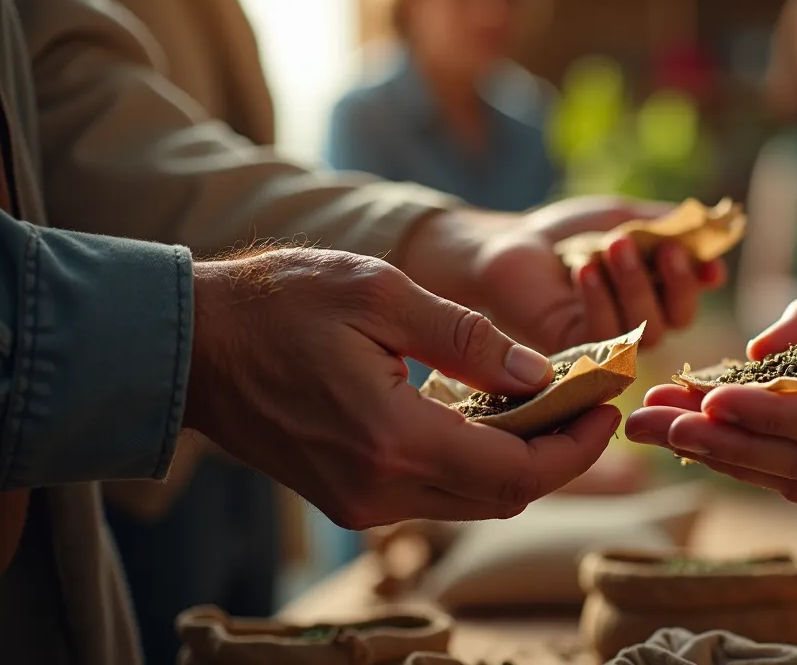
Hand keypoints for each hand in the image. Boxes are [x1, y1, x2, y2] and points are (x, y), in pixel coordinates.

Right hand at [183, 248, 621, 527]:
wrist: (189, 345)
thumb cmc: (277, 303)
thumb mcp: (381, 294)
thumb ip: (468, 339)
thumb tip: (542, 375)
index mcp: (393, 440)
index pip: (518, 473)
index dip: (576, 447)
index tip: (608, 407)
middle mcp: (380, 489)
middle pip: (503, 495)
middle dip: (558, 453)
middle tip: (589, 401)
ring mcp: (360, 501)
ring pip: (472, 499)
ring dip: (519, 458)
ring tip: (548, 400)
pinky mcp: (348, 496)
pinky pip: (436, 491)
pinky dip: (476, 460)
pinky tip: (489, 413)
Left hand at [402, 196, 725, 353]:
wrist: (508, 245)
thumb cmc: (566, 233)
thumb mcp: (624, 219)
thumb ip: (667, 231)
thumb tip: (718, 247)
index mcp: (654, 295)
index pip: (690, 298)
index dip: (697, 278)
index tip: (694, 250)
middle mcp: (636, 325)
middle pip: (676, 318)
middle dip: (672, 279)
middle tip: (655, 243)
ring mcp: (608, 345)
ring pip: (646, 330)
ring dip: (634, 285)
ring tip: (612, 246)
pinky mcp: (576, 356)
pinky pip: (605, 338)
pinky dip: (600, 301)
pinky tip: (584, 270)